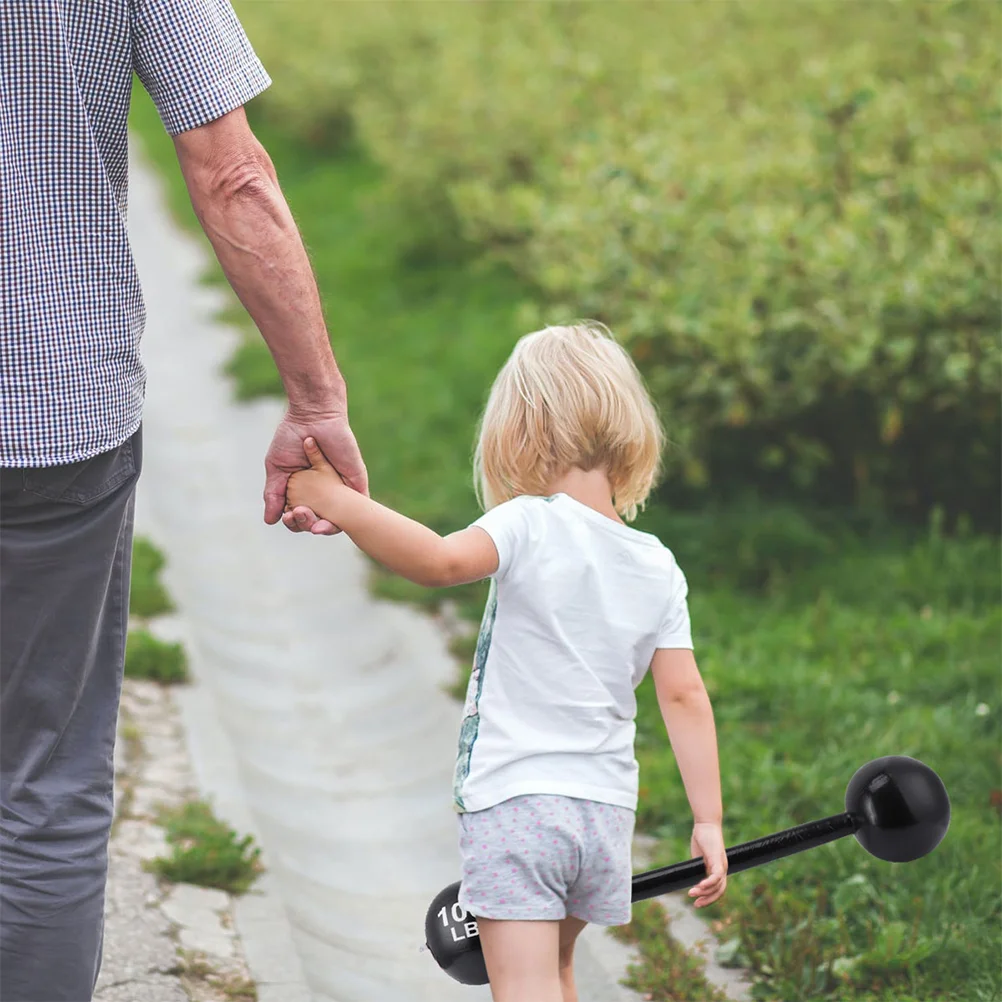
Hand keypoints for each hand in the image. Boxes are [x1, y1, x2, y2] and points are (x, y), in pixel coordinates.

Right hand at [263, 409, 367, 533]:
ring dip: (324, 528)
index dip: (293, 522)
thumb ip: (273, 494)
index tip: (287, 516)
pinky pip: (357, 509)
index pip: (300, 517)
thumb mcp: (277, 468)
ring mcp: (341, 490)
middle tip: (298, 514)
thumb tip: (270, 521)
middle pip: (318, 522)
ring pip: (338, 520)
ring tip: (311, 521)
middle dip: (306, 525)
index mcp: (305, 492)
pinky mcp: (356, 483)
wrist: (313, 416)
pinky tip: (330, 522)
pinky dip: (346, 519)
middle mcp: (324, 494)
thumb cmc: (292, 437)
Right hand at [688, 822, 727, 907]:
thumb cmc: (702, 838)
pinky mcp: (718, 859)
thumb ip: (699, 869)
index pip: (717, 889)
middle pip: (719, 891)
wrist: (706, 824)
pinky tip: (699, 886)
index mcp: (718, 869)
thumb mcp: (699, 857)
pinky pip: (716, 876)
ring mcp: (722, 864)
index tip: (696, 902)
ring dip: (704, 892)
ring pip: (718, 886)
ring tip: (691, 893)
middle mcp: (723, 869)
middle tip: (696, 905)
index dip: (708, 898)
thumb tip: (691, 880)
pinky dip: (709, 883)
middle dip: (708, 900)